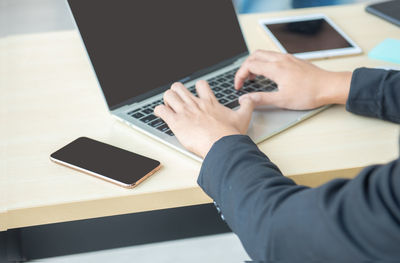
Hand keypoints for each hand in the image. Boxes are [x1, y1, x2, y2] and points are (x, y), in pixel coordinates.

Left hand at [154, 81, 254, 157]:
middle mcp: (195, 104)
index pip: (201, 85)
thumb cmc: (230, 134)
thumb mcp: (243, 117)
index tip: (197, 94)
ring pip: (168, 95)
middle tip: (179, 102)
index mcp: (209, 102)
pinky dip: (158, 111)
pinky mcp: (176, 122)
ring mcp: (184, 112)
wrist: (222, 146)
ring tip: (169, 107)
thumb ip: (247, 106)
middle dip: (177, 92)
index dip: (197, 87)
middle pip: (179, 87)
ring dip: (167, 100)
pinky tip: (160, 114)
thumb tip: (249, 99)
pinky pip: (160, 110)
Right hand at [235, 50, 351, 109]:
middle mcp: (281, 59)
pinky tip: (269, 74)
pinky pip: (274, 56)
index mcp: (276, 68)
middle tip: (243, 80)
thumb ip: (261, 99)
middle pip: (255, 55)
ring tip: (254, 77)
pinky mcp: (294, 60)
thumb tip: (245, 99)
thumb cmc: (309, 93)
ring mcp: (288, 58)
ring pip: (264, 54)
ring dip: (255, 63)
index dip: (240, 76)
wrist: (329, 87)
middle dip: (245, 67)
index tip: (238, 86)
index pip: (249, 65)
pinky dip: (265, 63)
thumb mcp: (282, 100)